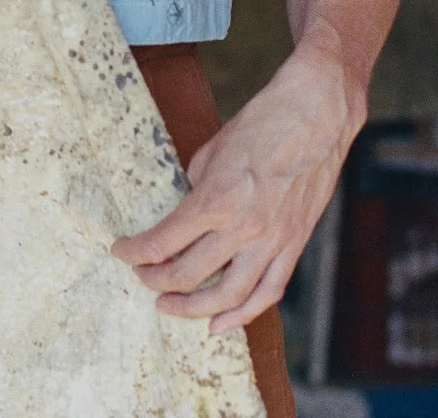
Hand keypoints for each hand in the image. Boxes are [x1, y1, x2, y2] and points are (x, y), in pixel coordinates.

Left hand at [110, 37, 364, 333]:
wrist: (317, 114)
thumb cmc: (263, 122)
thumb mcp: (213, 150)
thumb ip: (198, 188)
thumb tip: (186, 213)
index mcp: (216, 199)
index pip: (163, 242)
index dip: (135, 252)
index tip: (121, 251)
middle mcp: (244, 227)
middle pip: (189, 275)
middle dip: (156, 281)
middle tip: (142, 278)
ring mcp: (273, 240)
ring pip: (229, 296)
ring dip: (193, 309)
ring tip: (170, 306)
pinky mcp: (295, 244)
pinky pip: (268, 291)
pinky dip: (243, 313)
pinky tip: (221, 323)